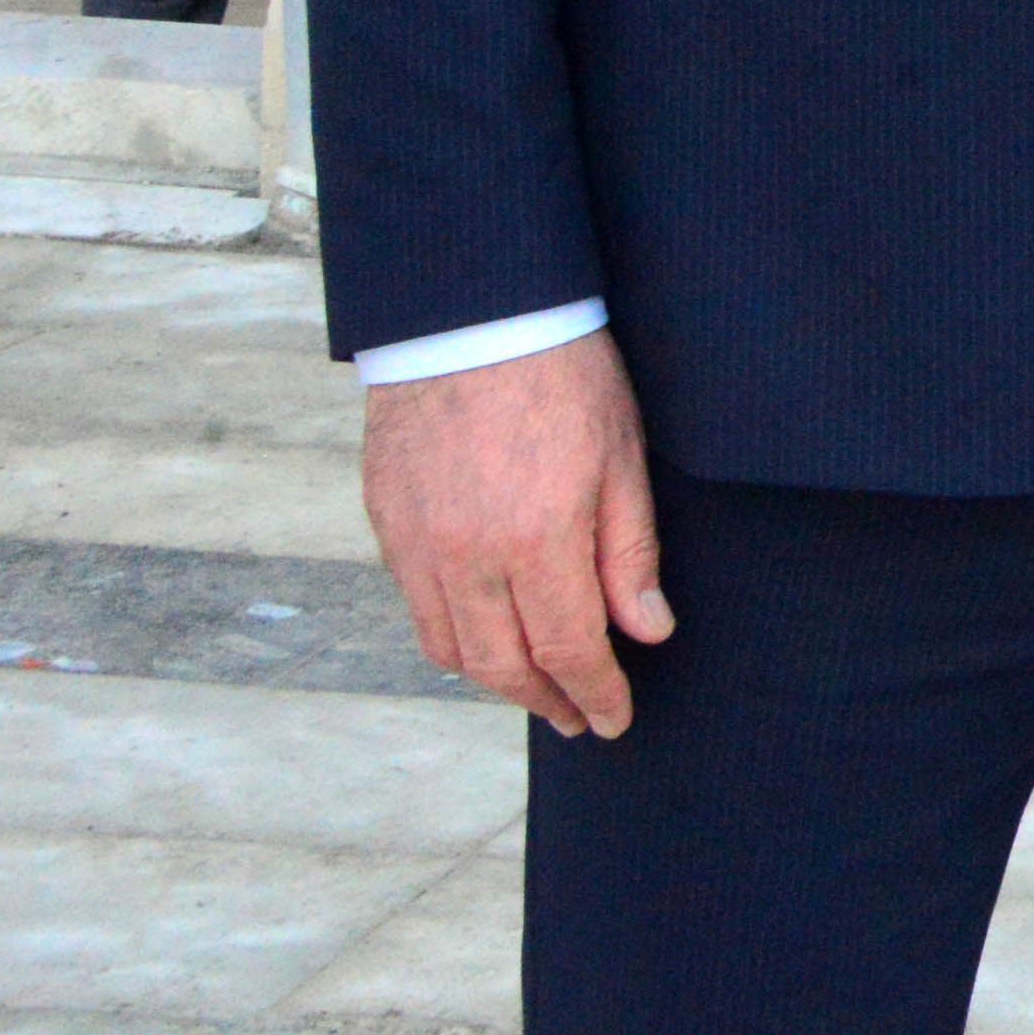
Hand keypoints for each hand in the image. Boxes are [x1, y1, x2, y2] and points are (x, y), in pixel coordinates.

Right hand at [362, 332, 668, 738]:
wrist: (470, 315)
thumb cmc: (563, 375)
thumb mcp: (623, 457)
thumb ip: (629, 554)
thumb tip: (647, 630)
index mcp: (536, 539)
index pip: (568, 649)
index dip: (595, 693)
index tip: (615, 719)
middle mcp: (466, 555)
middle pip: (502, 666)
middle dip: (547, 702)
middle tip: (580, 719)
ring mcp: (416, 544)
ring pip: (449, 647)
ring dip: (496, 680)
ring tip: (537, 689)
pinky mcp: (385, 524)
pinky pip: (416, 606)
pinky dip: (452, 637)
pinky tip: (485, 636)